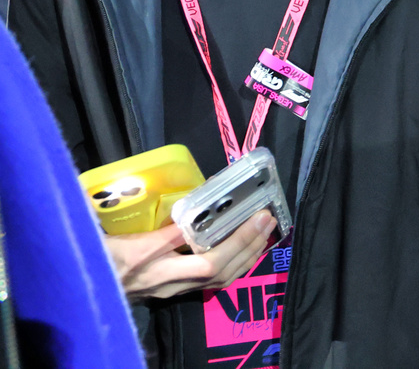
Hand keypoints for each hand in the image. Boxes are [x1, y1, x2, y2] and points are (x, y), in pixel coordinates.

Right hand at [105, 210, 275, 300]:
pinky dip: (234, 264)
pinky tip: (245, 248)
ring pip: (219, 280)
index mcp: (150, 264)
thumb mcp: (111, 233)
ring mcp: (172, 289)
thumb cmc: (93, 255)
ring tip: (264, 231)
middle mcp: (167, 281)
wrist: (80, 287)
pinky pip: (212, 282)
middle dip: (248, 245)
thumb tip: (164, 199)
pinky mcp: (173, 289)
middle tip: (268, 219)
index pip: (204, 259)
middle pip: (219, 271)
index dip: (235, 239)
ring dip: (246, 256)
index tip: (255, 217)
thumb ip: (135, 218)